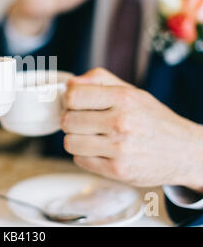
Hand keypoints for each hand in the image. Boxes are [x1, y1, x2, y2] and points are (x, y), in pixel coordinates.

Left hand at [61, 68, 202, 189]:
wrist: (183, 151)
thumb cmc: (153, 119)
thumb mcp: (131, 91)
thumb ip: (99, 80)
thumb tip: (71, 83)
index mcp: (123, 98)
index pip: (73, 96)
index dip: (70, 100)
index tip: (76, 104)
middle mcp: (121, 123)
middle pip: (68, 121)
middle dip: (72, 121)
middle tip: (84, 122)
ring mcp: (119, 149)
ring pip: (70, 143)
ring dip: (76, 140)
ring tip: (91, 137)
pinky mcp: (118, 171)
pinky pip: (79, 160)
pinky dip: (84, 155)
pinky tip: (99, 150)